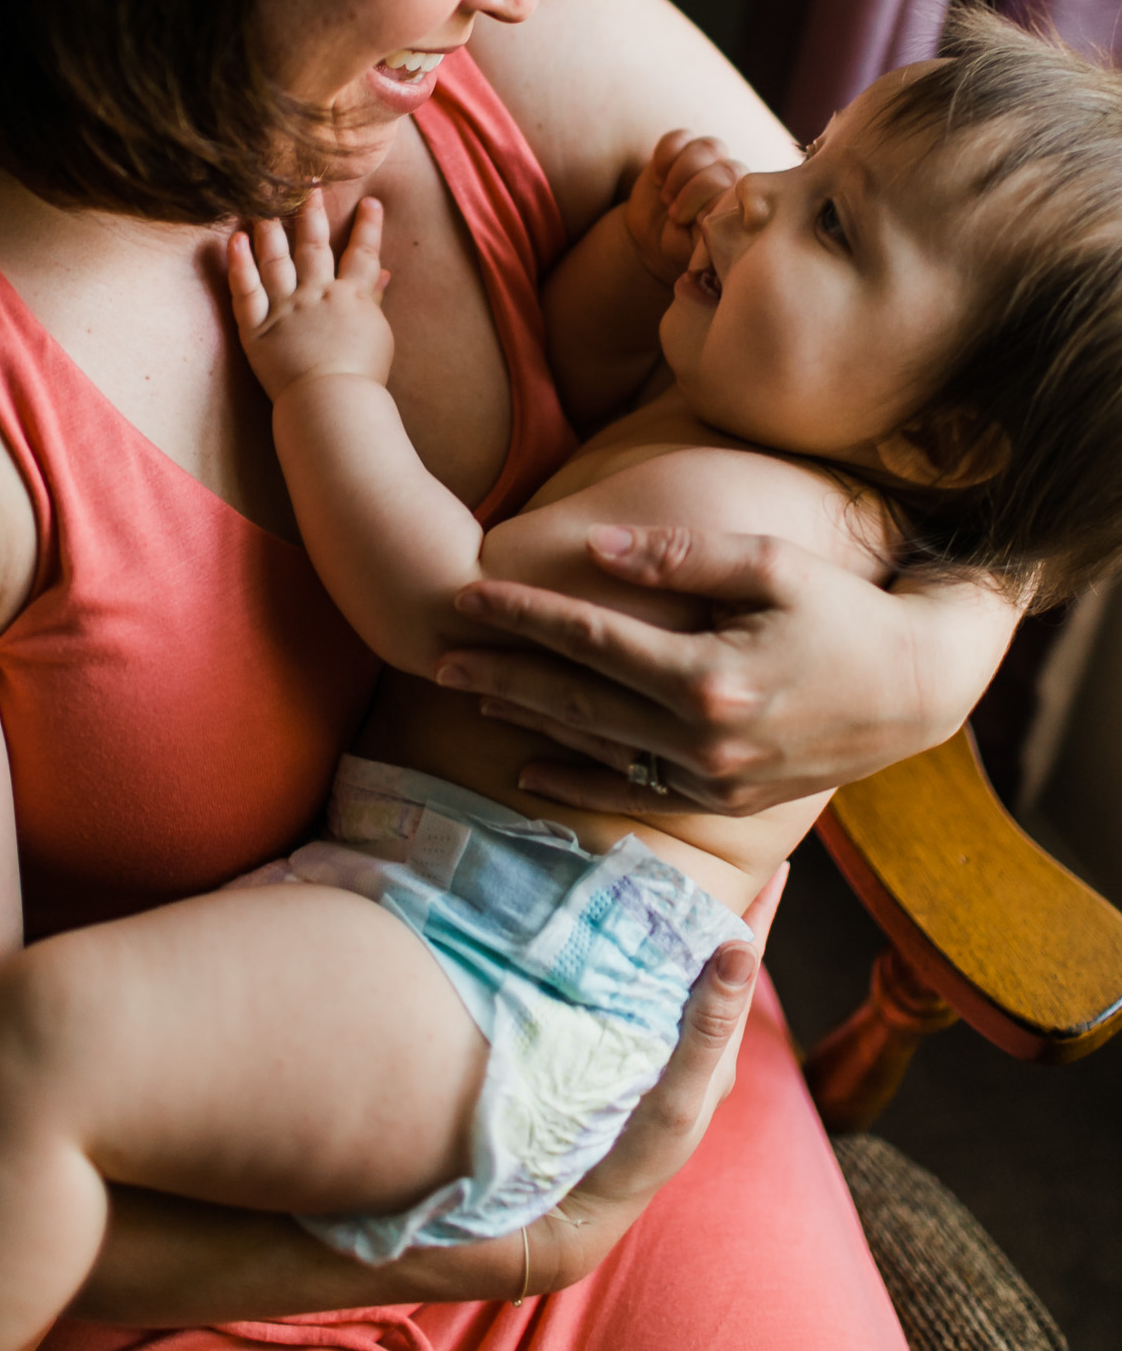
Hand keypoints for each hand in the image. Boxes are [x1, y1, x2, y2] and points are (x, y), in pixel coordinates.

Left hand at [228, 190, 392, 401]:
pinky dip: (238, 264)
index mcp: (351, 298)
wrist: (332, 403)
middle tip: (306, 182)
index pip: (362, 254)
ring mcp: (284, 309)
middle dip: (311, 211)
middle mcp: (317, 295)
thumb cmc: (361, 377)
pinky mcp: (257, 328)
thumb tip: (383, 274)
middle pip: (313, 244)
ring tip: (263, 200)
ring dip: (270, 227)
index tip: (370, 201)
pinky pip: (244, 290)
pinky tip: (234, 239)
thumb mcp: (378, 336)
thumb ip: (374, 302)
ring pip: (276, 258)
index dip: (368, 227)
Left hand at [435, 527, 1017, 816]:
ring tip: (467, 697)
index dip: (524, 615)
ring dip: (525, 722)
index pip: (591, 640)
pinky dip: (574, 781)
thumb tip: (591, 550)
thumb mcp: (772, 564)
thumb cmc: (844, 609)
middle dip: (500, 674)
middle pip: (575, 701)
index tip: (466, 594)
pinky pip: (631, 792)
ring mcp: (713, 778)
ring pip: (594, 749)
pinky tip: (526, 770)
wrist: (915, 688)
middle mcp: (703, 740)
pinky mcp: (724, 800)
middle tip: (435, 654)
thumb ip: (679, 558)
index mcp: (709, 678)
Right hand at [526, 867, 785, 1290]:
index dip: (762, 910)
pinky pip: (644, 987)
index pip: (747, 959)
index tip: (781, 859)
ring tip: (670, 879)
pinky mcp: (628, 1050)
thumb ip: (711, 1026)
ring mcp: (662, 1046)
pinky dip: (642, 954)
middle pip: (713, 958)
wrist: (582, 1204)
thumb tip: (742, 948)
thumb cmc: (637, 1157)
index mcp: (718, 1046)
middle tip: (718, 852)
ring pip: (678, 970)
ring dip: (679, 928)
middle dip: (719, 907)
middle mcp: (695, 1040)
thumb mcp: (681, 1095)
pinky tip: (622, 935)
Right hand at [624, 130, 746, 285]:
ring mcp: (708, 162)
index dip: (716, 204)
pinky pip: (680, 137)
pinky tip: (658, 177)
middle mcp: (732, 180)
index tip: (697, 223)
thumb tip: (730, 226)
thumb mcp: (702, 253)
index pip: (744, 192)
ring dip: (681, 175)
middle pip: (728, 169)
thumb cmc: (680, 250)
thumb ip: (721, 238)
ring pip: (708, 148)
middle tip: (676, 215)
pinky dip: (665, 156)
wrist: (651, 242)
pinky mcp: (682, 149)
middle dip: (696, 193)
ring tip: (667, 199)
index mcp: (743, 205)